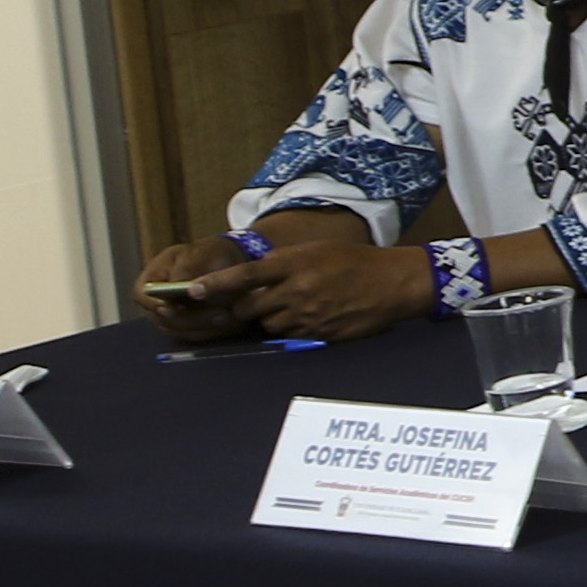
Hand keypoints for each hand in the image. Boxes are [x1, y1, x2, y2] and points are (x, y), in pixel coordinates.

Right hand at [136, 228, 275, 340]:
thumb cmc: (208, 255)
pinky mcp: (189, 329)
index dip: (153, 303)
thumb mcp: (200, 253)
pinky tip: (231, 323)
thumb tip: (177, 282)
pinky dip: (213, 331)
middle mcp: (157, 302)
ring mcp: (171, 318)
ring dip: (204, 327)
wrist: (227, 264)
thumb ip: (187, 267)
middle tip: (215, 315)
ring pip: (181, 331)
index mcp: (152, 279)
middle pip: (162, 318)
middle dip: (189, 319)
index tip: (171, 308)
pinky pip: (196, 336)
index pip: (140, 294)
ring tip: (228, 317)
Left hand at [152, 231, 440, 343]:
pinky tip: (315, 314)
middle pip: (249, 308)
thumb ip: (283, 263)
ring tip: (299, 304)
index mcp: (295, 264)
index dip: (216, 284)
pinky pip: (292, 335)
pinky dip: (295, 327)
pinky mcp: (319, 334)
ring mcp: (308, 315)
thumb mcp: (318, 251)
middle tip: (257, 301)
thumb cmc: (356, 261)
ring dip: (273, 318)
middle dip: (246, 308)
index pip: (245, 276)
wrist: (395, 283)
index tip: (191, 290)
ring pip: (269, 324)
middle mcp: (297, 291)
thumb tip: (253, 277)